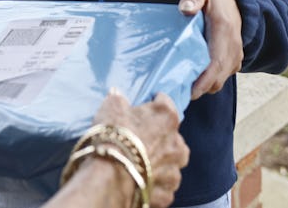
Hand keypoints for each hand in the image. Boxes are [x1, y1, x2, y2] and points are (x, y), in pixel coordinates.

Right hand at [93, 89, 188, 206]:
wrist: (110, 175)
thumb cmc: (113, 136)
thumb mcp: (111, 107)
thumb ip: (118, 99)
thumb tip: (117, 94)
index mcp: (167, 117)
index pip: (166, 102)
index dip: (155, 103)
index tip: (147, 105)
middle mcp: (177, 144)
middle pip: (173, 136)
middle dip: (160, 137)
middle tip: (141, 138)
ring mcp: (174, 171)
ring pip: (171, 164)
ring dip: (160, 162)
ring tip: (140, 163)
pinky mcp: (166, 193)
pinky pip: (162, 187)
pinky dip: (154, 184)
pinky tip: (140, 180)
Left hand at [178, 0, 242, 99]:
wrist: (235, 5)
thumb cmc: (212, 0)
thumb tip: (185, 9)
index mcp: (224, 30)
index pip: (217, 61)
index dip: (204, 80)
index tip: (189, 91)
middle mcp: (233, 48)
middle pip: (218, 78)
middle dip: (199, 89)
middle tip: (176, 94)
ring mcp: (235, 57)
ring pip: (219, 81)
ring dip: (202, 87)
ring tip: (180, 88)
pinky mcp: (232, 63)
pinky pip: (220, 78)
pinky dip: (206, 84)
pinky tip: (190, 82)